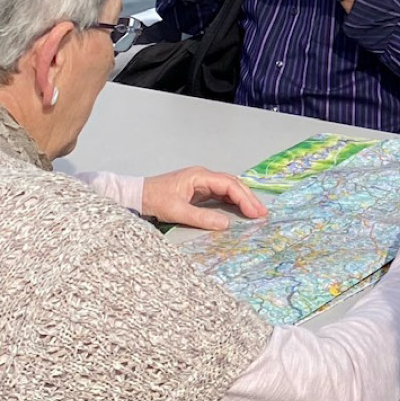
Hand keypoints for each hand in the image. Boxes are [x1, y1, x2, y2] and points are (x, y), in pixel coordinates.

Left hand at [139, 167, 268, 231]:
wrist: (137, 196)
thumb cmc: (153, 199)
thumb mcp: (177, 211)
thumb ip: (201, 217)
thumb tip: (225, 224)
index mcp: (199, 176)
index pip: (229, 185)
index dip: (244, 198)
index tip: (255, 212)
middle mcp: (203, 177)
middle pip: (232, 185)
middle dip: (248, 199)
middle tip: (262, 214)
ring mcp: (201, 184)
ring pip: (228, 189)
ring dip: (242, 200)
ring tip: (256, 213)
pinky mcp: (198, 192)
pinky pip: (220, 195)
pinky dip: (232, 203)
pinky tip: (240, 212)